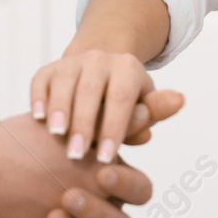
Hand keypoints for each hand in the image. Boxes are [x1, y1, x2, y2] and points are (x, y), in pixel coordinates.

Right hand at [30, 50, 184, 162]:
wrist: (96, 74)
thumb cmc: (122, 103)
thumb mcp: (140, 106)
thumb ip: (152, 111)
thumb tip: (179, 100)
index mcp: (127, 67)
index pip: (121, 99)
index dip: (114, 128)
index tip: (106, 158)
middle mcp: (99, 59)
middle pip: (90, 92)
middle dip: (83, 124)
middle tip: (77, 155)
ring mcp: (71, 62)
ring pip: (64, 84)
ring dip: (59, 111)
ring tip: (56, 136)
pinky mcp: (48, 69)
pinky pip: (41, 82)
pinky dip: (39, 99)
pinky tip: (38, 119)